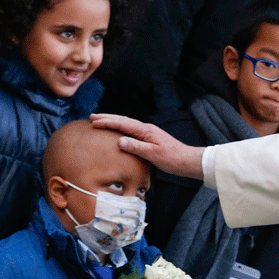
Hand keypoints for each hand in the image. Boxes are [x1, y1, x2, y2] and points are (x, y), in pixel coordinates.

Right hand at [90, 113, 204, 179]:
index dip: (107, 122)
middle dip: (107, 118)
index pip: (123, 124)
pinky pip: (131, 130)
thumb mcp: (153, 154)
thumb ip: (136, 147)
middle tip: (92, 117)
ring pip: (127, 124)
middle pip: (123, 120)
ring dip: (113, 122)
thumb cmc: (172, 158)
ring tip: (101, 121)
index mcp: (146, 131)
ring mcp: (148, 133)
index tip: (94, 121)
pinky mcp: (150, 139)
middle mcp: (146, 129)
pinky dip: (121, 128)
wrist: (187, 160)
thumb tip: (119, 141)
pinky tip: (118, 132)